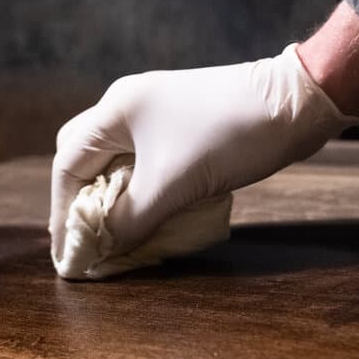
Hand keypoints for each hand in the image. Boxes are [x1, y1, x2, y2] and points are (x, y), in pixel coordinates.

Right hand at [49, 43, 358, 264]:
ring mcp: (157, 114)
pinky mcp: (183, 127)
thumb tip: (95, 250)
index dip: (62, 211)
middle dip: (81, 203)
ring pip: (117, 163)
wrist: (296, 105)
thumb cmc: (227, 137)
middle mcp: (129, 106)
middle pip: (85, 159)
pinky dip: (140, 192)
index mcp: (116, 110)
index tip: (67, 252)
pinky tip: (148, 217)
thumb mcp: (171, 186)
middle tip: (87, 242)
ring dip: (113, 200)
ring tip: (115, 237)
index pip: (67, 164)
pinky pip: (145, 163)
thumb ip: (127, 220)